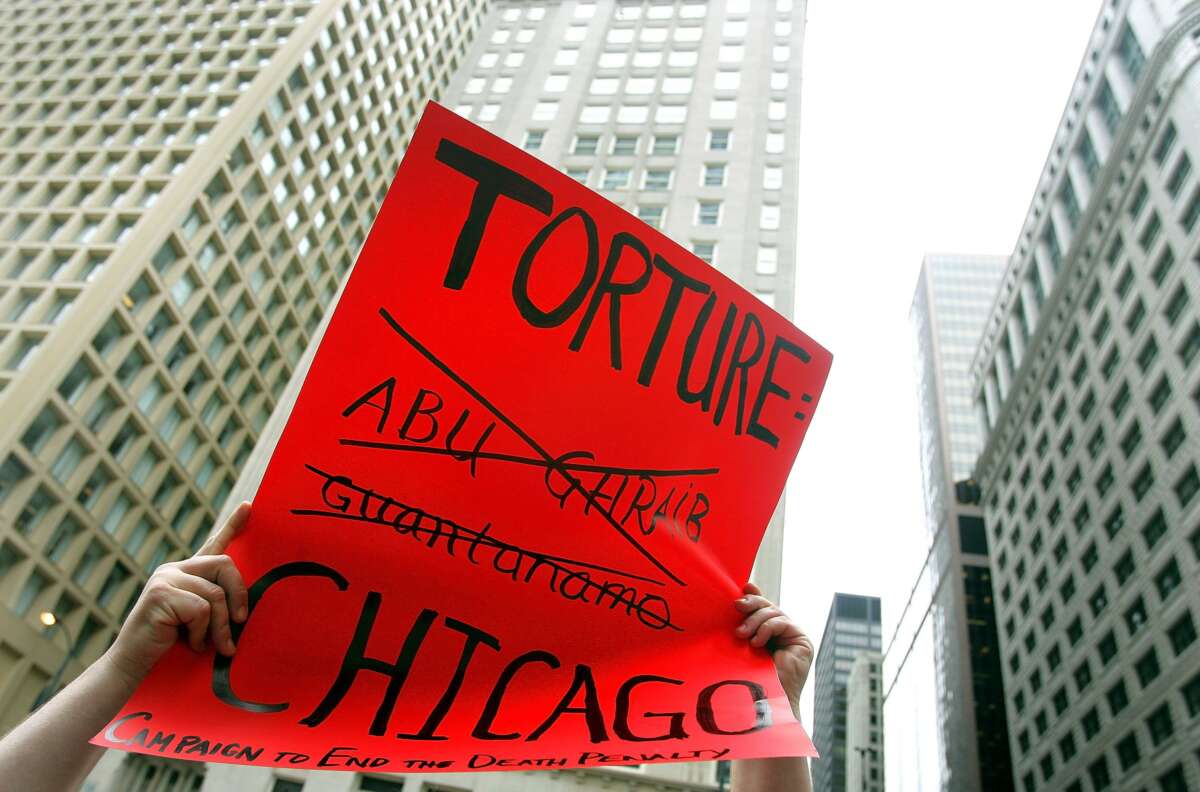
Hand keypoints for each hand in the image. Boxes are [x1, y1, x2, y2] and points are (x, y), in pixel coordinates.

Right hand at [105, 502, 251, 684]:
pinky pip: (201, 609)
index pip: (213, 543)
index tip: (248, 505)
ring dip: (219, 626)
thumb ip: (216, 604)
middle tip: (240, 621)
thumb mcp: (199, 621)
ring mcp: (165, 578)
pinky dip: (201, 633)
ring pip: (215, 594)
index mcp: (185, 573)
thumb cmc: (169, 646)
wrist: (133, 665)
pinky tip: (188, 643)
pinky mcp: (161, 593)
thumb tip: (245, 608)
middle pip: (225, 565)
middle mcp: (174, 569)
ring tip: (210, 645)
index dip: (233, 524)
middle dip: (239, 595)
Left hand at [734, 582, 812, 719]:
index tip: (742, 588)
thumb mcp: (743, 644)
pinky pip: (782, 622)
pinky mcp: (803, 641)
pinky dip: (766, 629)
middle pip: (768, 606)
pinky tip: (756, 642)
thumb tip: (739, 598)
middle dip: (751, 604)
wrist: (766, 703)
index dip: (754, 595)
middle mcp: (784, 632)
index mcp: (770, 633)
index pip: (762, 607)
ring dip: (754, 620)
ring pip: (773, 612)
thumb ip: (744, 623)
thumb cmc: (750, 678)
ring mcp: (794, 636)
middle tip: (736, 606)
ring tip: (741, 634)